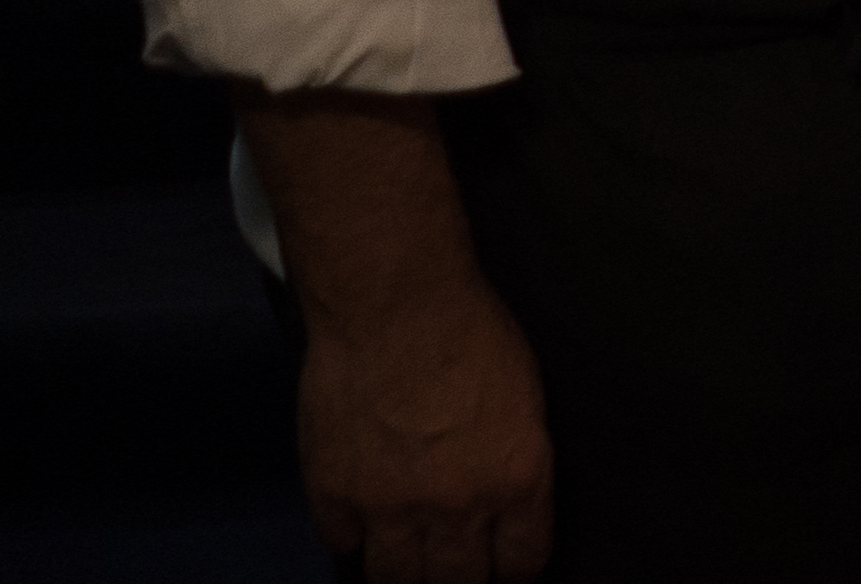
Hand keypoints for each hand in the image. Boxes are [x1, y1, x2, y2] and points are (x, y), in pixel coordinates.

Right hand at [294, 269, 556, 581]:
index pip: (522, 562)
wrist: (395, 304)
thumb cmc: (470, 329)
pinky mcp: (334, 495)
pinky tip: (363, 529)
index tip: (506, 571)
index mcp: (516, 478)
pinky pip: (343, 545)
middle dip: (460, 582)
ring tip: (410, 565)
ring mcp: (389, 506)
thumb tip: (508, 504)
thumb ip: (514, 463)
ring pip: (396, 580)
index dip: (513, 572)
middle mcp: (457, 505)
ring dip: (404, 574)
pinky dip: (353, 540)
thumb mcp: (526, 397)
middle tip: (455, 572)